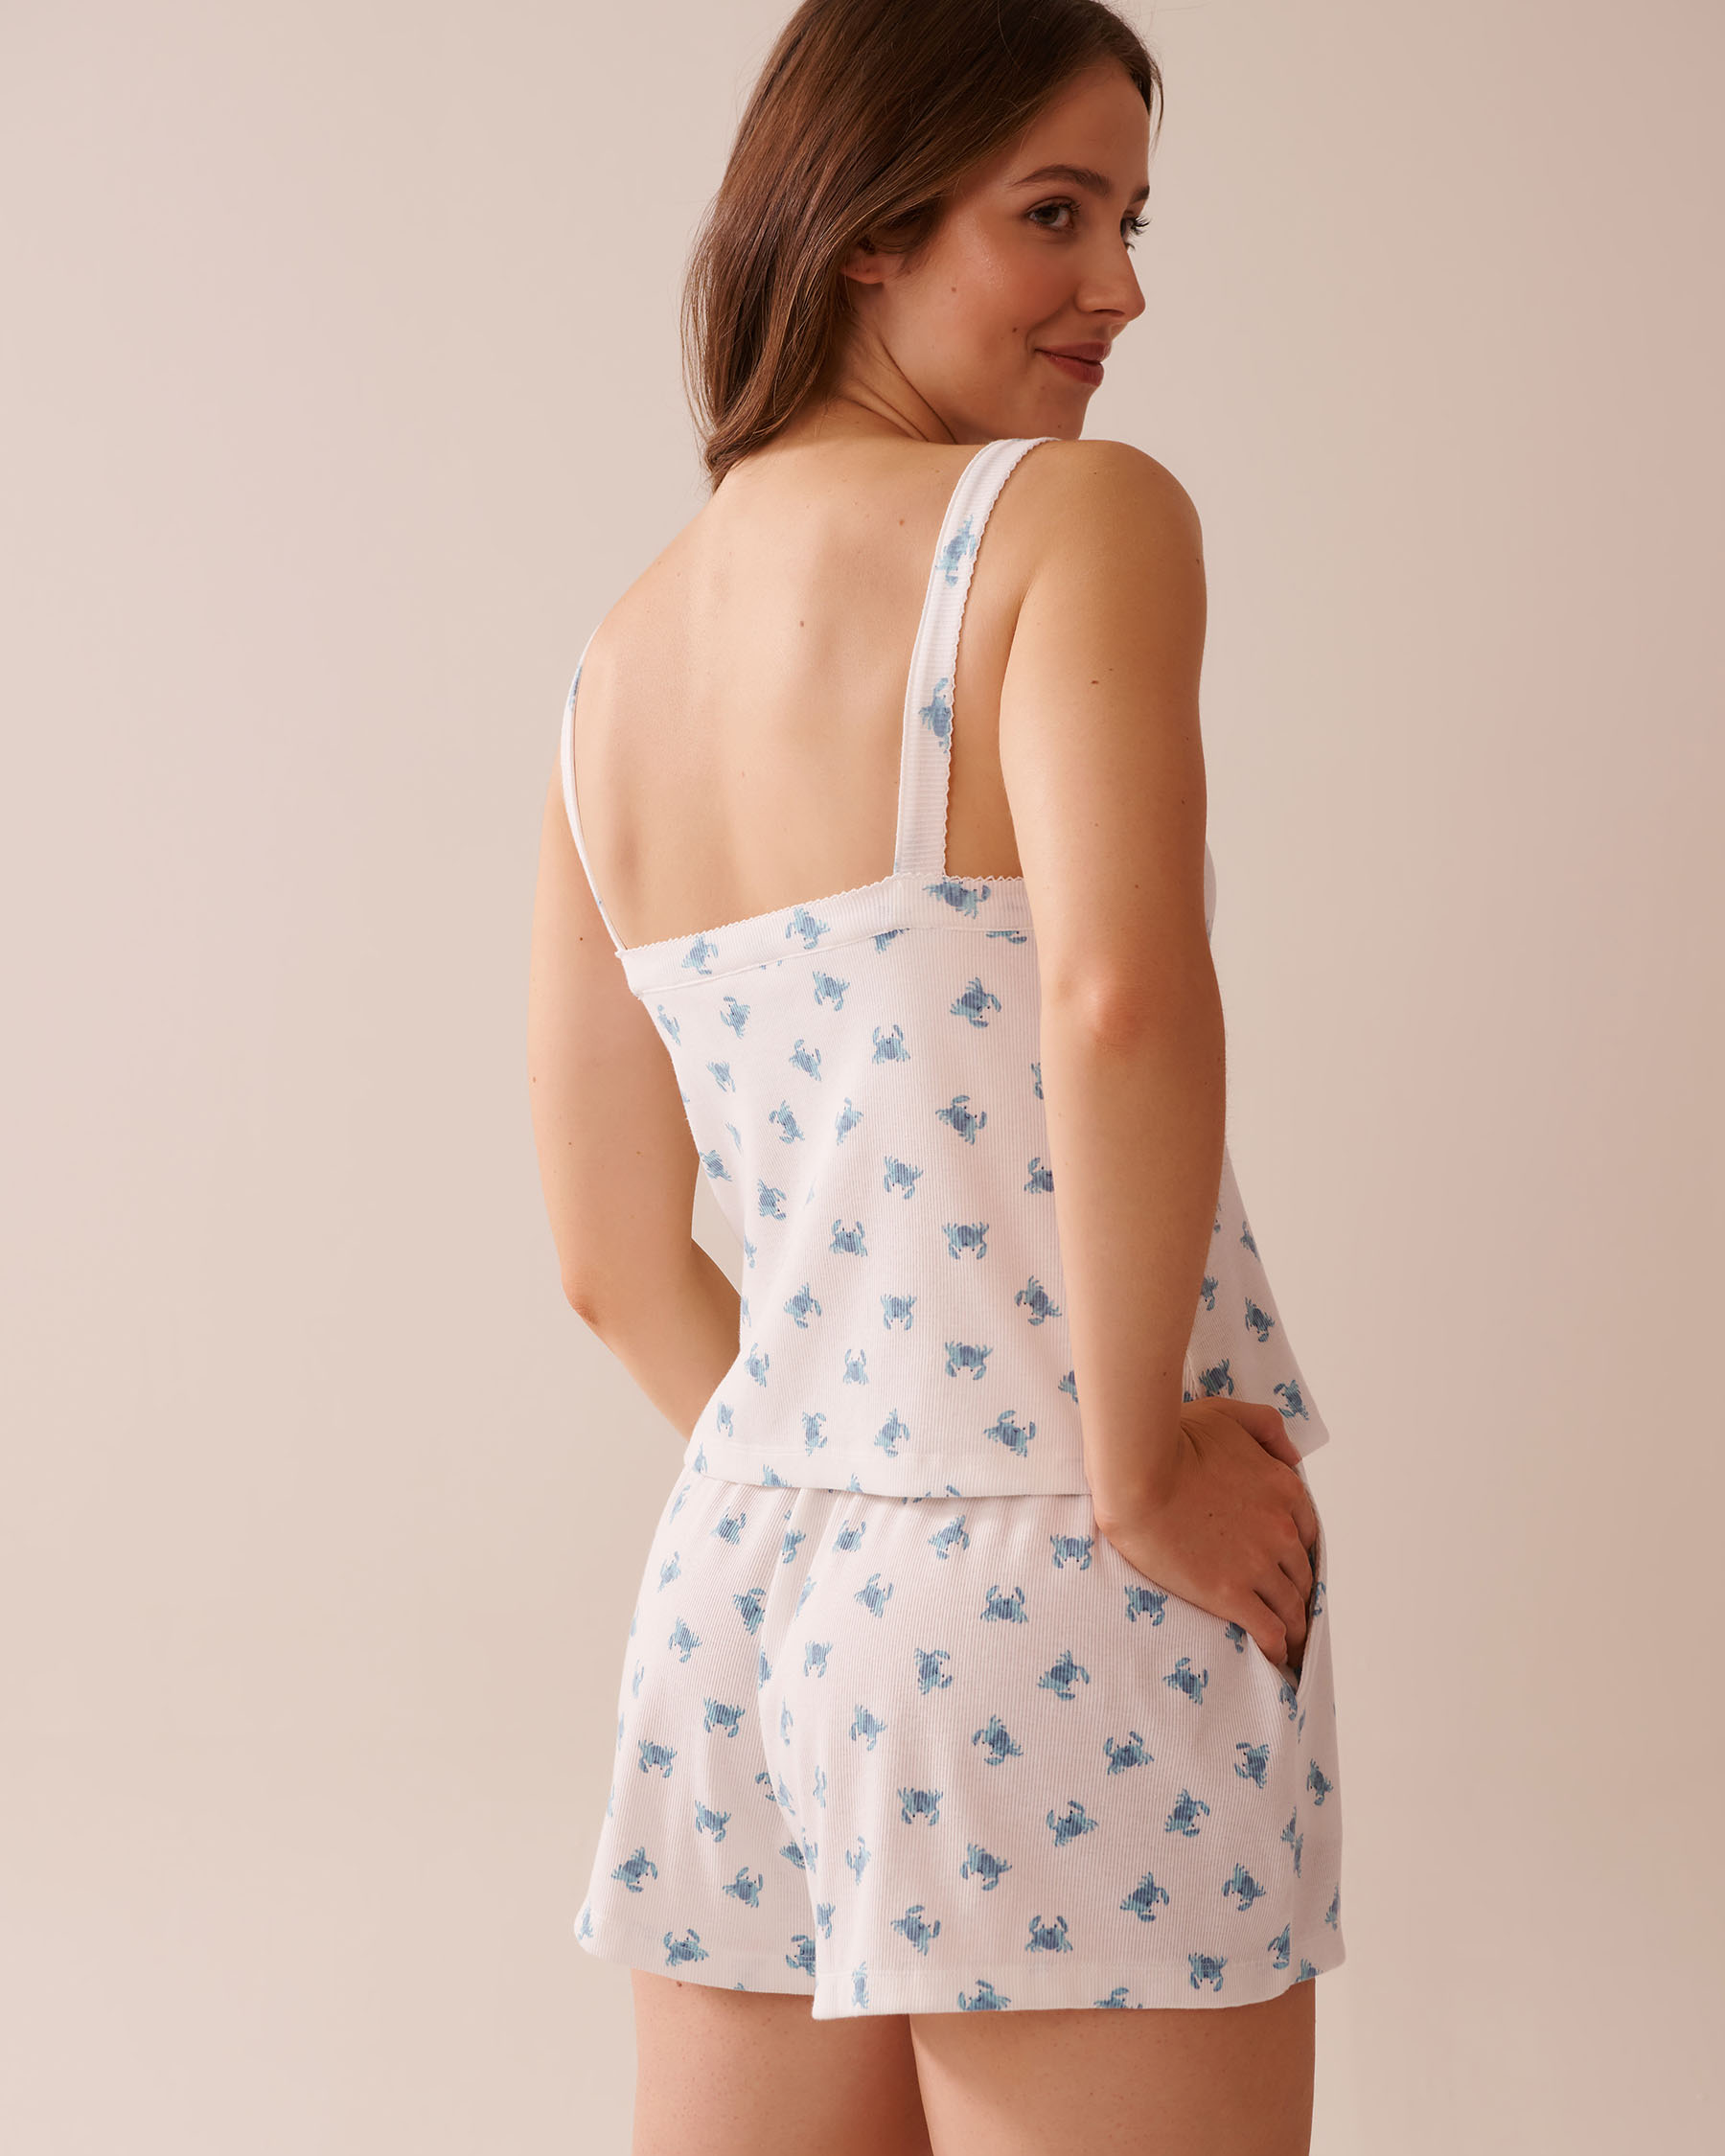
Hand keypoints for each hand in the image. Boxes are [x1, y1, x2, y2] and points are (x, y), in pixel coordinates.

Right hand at [1093, 1398, 1320, 1674]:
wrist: (1137, 1472)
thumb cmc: (1174, 1438)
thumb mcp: (1228, 1415)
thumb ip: (1268, 1428)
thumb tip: (1294, 1455)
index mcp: (1285, 1489)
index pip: (1307, 1533)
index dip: (1296, 1553)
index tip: (1287, 1568)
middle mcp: (1281, 1530)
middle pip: (1302, 1574)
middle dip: (1296, 1592)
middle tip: (1286, 1609)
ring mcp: (1258, 1565)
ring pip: (1292, 1607)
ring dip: (1292, 1625)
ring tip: (1287, 1643)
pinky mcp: (1231, 1594)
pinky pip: (1270, 1632)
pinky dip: (1277, 1648)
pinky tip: (1273, 1658)